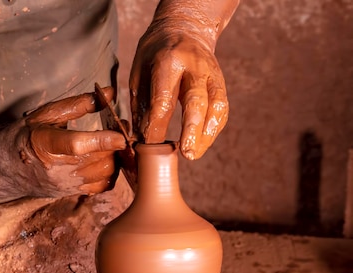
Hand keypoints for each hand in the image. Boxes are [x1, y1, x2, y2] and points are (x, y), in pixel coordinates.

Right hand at [12, 87, 126, 196]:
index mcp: (45, 144)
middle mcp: (57, 169)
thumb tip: (109, 93)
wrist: (7, 169)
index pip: (77, 145)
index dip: (102, 140)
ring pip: (106, 172)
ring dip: (116, 157)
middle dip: (115, 143)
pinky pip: (104, 186)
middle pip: (99, 158)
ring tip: (112, 143)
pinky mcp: (72, 193)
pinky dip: (112, 172)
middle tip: (119, 127)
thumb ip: (78, 104)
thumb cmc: (26, 136)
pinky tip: (107, 159)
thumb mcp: (45, 115)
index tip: (120, 134)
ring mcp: (66, 184)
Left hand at [130, 0, 237, 159]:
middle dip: (191, 130)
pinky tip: (202, 144)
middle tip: (186, 154)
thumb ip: (140, 103)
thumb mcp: (139, 71)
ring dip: (206, 134)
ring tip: (194, 154)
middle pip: (196, 101)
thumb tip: (140, 137)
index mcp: (168, 60)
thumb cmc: (155, 53)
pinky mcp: (220, 83)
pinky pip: (221, 108)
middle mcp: (195, 66)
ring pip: (216, 106)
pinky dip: (213, 128)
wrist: (185, 28)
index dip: (156, 125)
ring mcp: (212, 74)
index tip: (148, 144)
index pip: (163, 98)